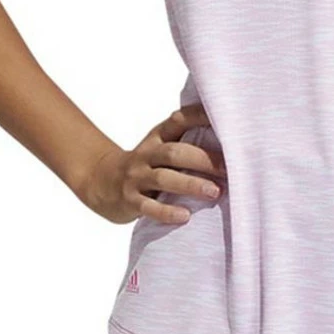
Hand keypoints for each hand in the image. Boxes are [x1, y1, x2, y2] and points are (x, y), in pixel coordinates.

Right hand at [82, 101, 226, 224]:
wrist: (101, 181)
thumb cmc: (145, 165)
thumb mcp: (160, 147)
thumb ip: (186, 142)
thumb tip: (232, 142)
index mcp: (158, 137)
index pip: (178, 121)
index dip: (200, 117)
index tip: (225, 119)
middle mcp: (147, 154)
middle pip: (175, 152)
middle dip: (203, 159)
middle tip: (230, 169)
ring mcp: (136, 177)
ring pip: (163, 178)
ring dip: (190, 184)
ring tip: (214, 192)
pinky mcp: (129, 200)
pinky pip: (148, 207)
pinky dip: (167, 212)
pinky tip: (185, 216)